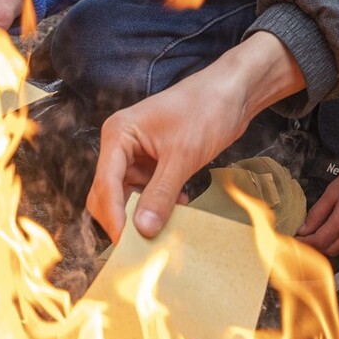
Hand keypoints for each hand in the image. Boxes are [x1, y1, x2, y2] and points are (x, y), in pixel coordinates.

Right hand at [87, 32, 305, 241]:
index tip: (124, 244)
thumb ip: (161, 194)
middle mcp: (121, 144)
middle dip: (123, 218)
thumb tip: (143, 229)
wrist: (234, 92)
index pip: (105, 184)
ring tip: (164, 230)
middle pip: (109, 192)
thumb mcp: (183, 156)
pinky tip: (179, 208)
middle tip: (141, 245)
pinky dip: (159, 203)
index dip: (113, 216)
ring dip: (144, 213)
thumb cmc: (206, 109)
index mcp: (118, 135)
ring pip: (129, 195)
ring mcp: (137, 154)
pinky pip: (147, 190)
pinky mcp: (154, 161)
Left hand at [296, 165, 338, 255]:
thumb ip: (316, 213)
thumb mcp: (332, 192)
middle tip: (306, 237)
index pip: (319, 241)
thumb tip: (303, 230)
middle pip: (330, 250)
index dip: (305, 243)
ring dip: (329, 246)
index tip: (296, 240)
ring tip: (320, 235)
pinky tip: (337, 233)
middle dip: (316, 246)